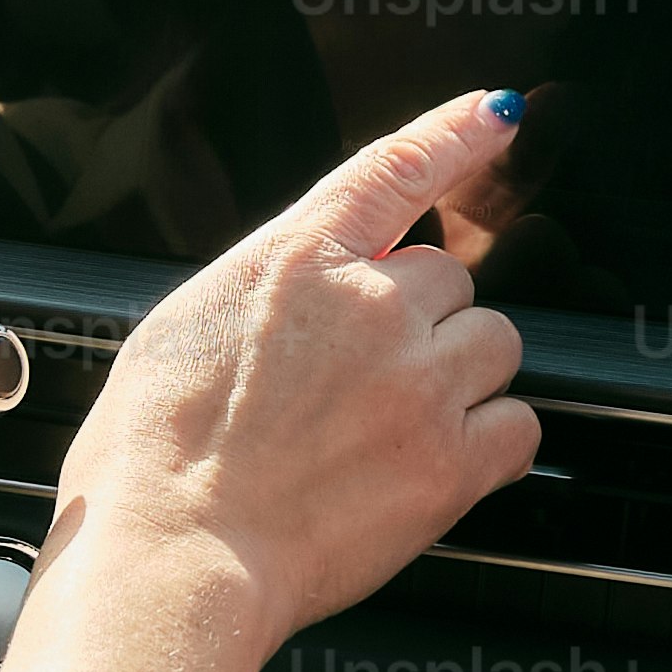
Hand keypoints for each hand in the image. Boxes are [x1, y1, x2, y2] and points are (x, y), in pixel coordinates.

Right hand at [52, 90, 539, 643]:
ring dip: (461, 375)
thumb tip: (311, 297)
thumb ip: (270, 298)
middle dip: (423, 319)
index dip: (454, 133)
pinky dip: (489, 445)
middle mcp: (372, 307)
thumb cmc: (153, 461)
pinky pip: (518, 427)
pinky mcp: (451, 463)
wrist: (173, 559)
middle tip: (366, 382)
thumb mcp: (186, 330)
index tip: (496, 112)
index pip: (395, 170)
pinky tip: (432, 468)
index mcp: (297, 261)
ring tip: (393, 427)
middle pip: (454, 278)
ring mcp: (418, 382)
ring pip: (495, 344)